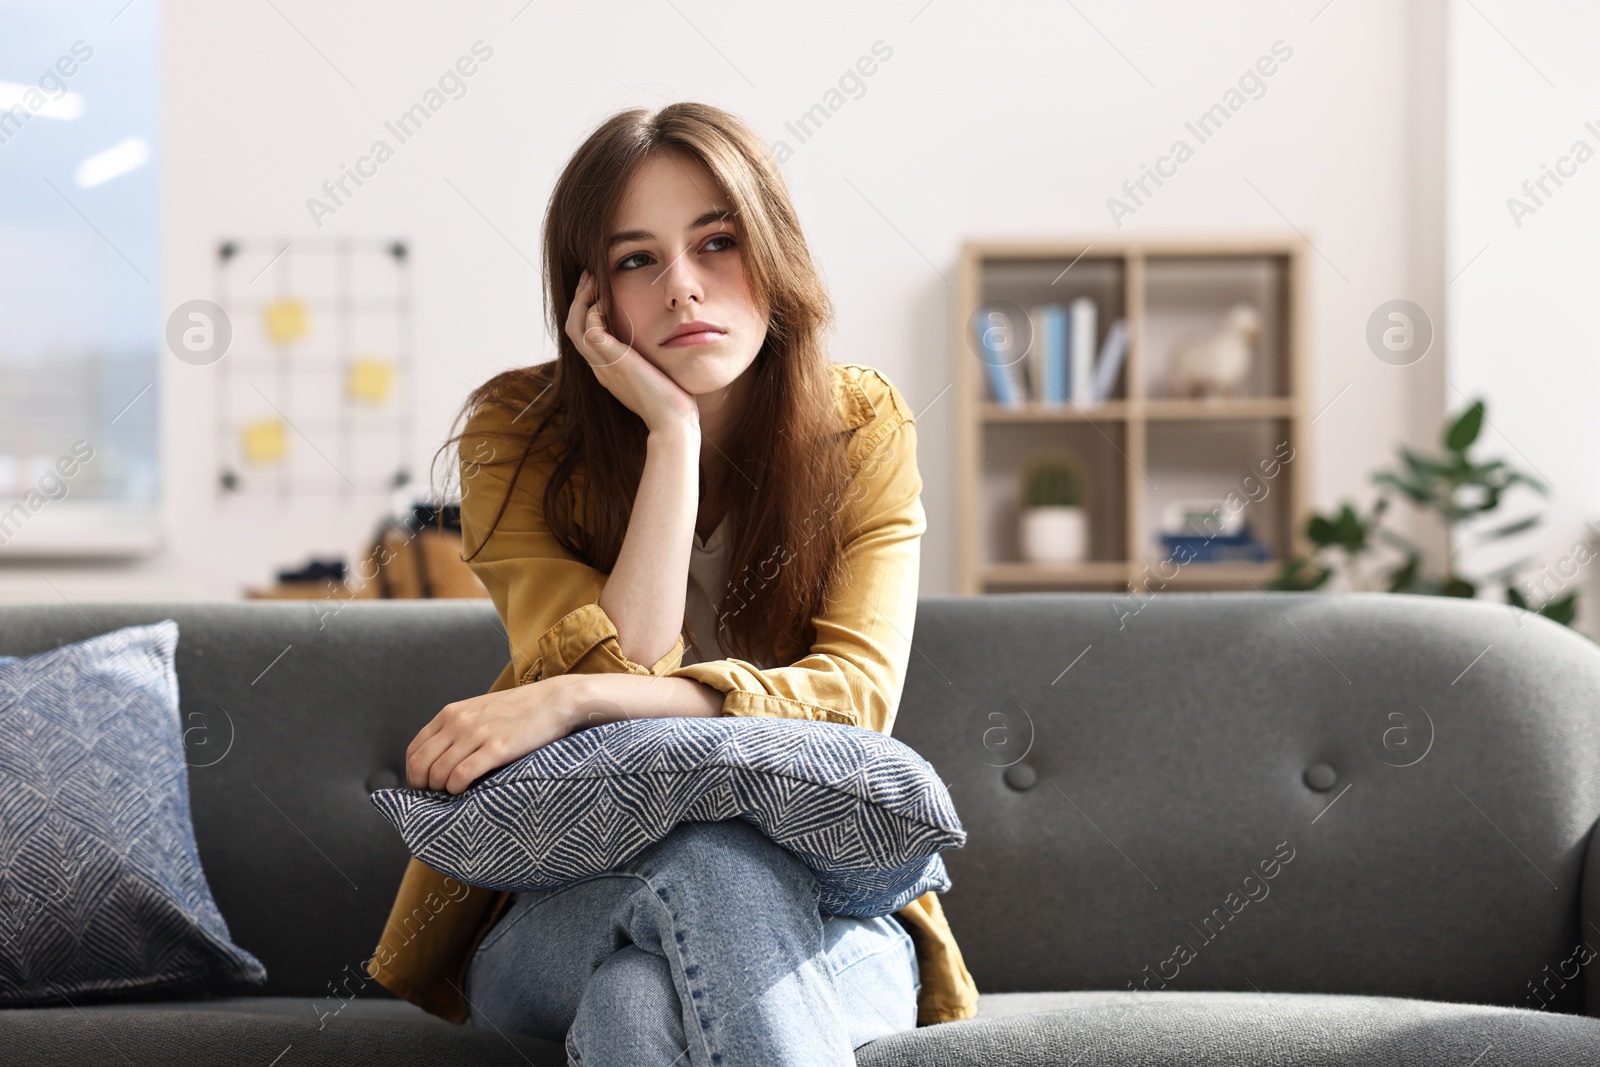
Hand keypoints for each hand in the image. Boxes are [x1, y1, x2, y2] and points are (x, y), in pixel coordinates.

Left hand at [405, 677, 578, 795]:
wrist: (555, 700)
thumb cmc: (520, 710)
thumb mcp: (480, 711)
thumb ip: (459, 728)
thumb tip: (441, 757)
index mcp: (451, 713)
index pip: (415, 749)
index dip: (414, 773)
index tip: (425, 786)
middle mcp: (458, 722)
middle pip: (420, 764)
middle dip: (423, 786)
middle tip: (436, 796)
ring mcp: (477, 734)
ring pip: (438, 772)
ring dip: (441, 790)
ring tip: (455, 793)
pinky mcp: (497, 748)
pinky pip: (461, 775)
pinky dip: (457, 789)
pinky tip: (466, 791)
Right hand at [565, 269, 699, 436]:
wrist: (673, 422)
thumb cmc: (673, 403)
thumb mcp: (656, 376)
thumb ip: (649, 360)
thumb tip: (665, 342)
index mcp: (607, 371)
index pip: (584, 337)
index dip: (586, 311)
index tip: (597, 290)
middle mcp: (600, 368)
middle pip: (573, 328)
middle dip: (579, 299)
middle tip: (589, 277)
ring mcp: (604, 366)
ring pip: (575, 326)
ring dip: (582, 300)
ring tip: (593, 280)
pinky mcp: (614, 361)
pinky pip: (592, 329)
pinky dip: (595, 311)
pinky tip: (608, 300)